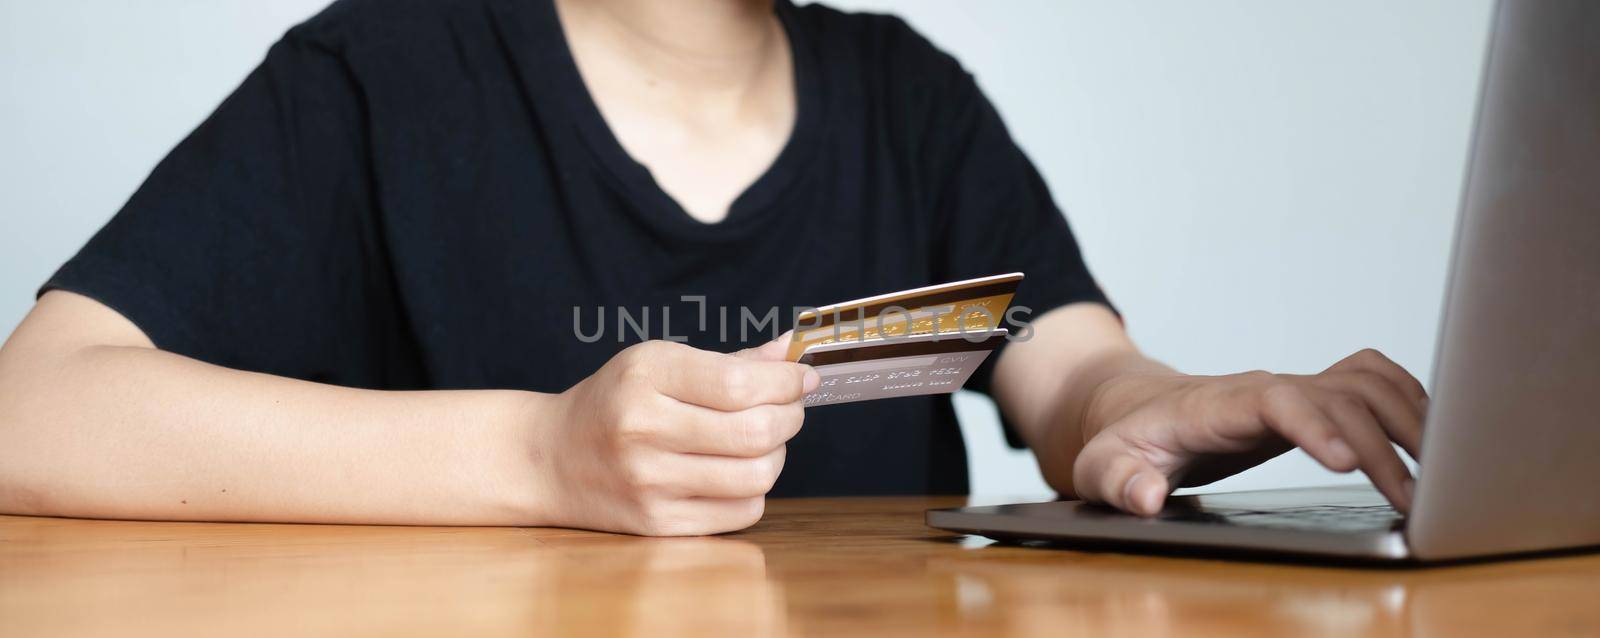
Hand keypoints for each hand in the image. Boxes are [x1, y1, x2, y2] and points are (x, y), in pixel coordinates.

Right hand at [534, 338, 817, 535]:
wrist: (549, 459)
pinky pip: (742, 511)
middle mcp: (644, 429)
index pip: (740, 384)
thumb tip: (794, 348)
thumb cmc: (615, 403)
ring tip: (764, 440)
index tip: (803, 377)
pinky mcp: (657, 523)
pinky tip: (739, 471)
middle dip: (790, 416)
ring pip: (757, 475)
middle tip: (790, 407)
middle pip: (755, 431)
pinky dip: (755, 490)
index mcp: (646, 376)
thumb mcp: (659, 364)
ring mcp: (649, 482)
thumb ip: (730, 361)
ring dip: (778, 455)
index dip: (786, 381)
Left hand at [1071, 349, 1427, 515]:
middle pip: (1338, 396)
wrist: (1137, 415)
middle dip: (1380, 446)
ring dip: (1409, 422)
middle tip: (1410, 502)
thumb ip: (1116, 481)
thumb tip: (1145, 496)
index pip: (1277, 400)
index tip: (1348, 464)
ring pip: (1367, 384)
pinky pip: (1372, 382)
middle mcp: (1266, 388)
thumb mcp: (1101, 467)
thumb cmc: (1123, 444)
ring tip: (1440, 476)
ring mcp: (1294, 389)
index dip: (1315, 425)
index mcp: (1218, 406)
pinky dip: (1409, 401)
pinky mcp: (1313, 399)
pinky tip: (1432, 441)